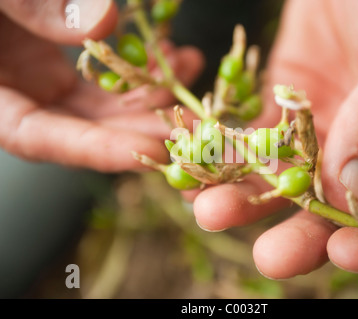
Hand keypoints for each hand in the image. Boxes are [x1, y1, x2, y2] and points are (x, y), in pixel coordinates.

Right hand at [0, 0, 202, 171]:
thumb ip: (28, 3)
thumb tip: (104, 22)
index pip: (37, 137)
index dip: (95, 149)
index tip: (151, 151)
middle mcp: (16, 95)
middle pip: (83, 129)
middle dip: (141, 128)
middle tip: (194, 127)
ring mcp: (40, 81)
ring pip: (102, 104)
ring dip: (151, 96)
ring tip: (190, 70)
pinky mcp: (60, 64)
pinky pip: (105, 77)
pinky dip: (140, 70)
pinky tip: (171, 55)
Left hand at [192, 0, 357, 278]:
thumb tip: (355, 192)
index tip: (345, 254)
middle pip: (334, 205)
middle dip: (301, 235)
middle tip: (271, 259)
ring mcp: (319, 126)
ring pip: (283, 177)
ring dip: (249, 199)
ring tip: (213, 213)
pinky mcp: (280, 103)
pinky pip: (250, 137)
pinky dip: (225, 154)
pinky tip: (199, 172)